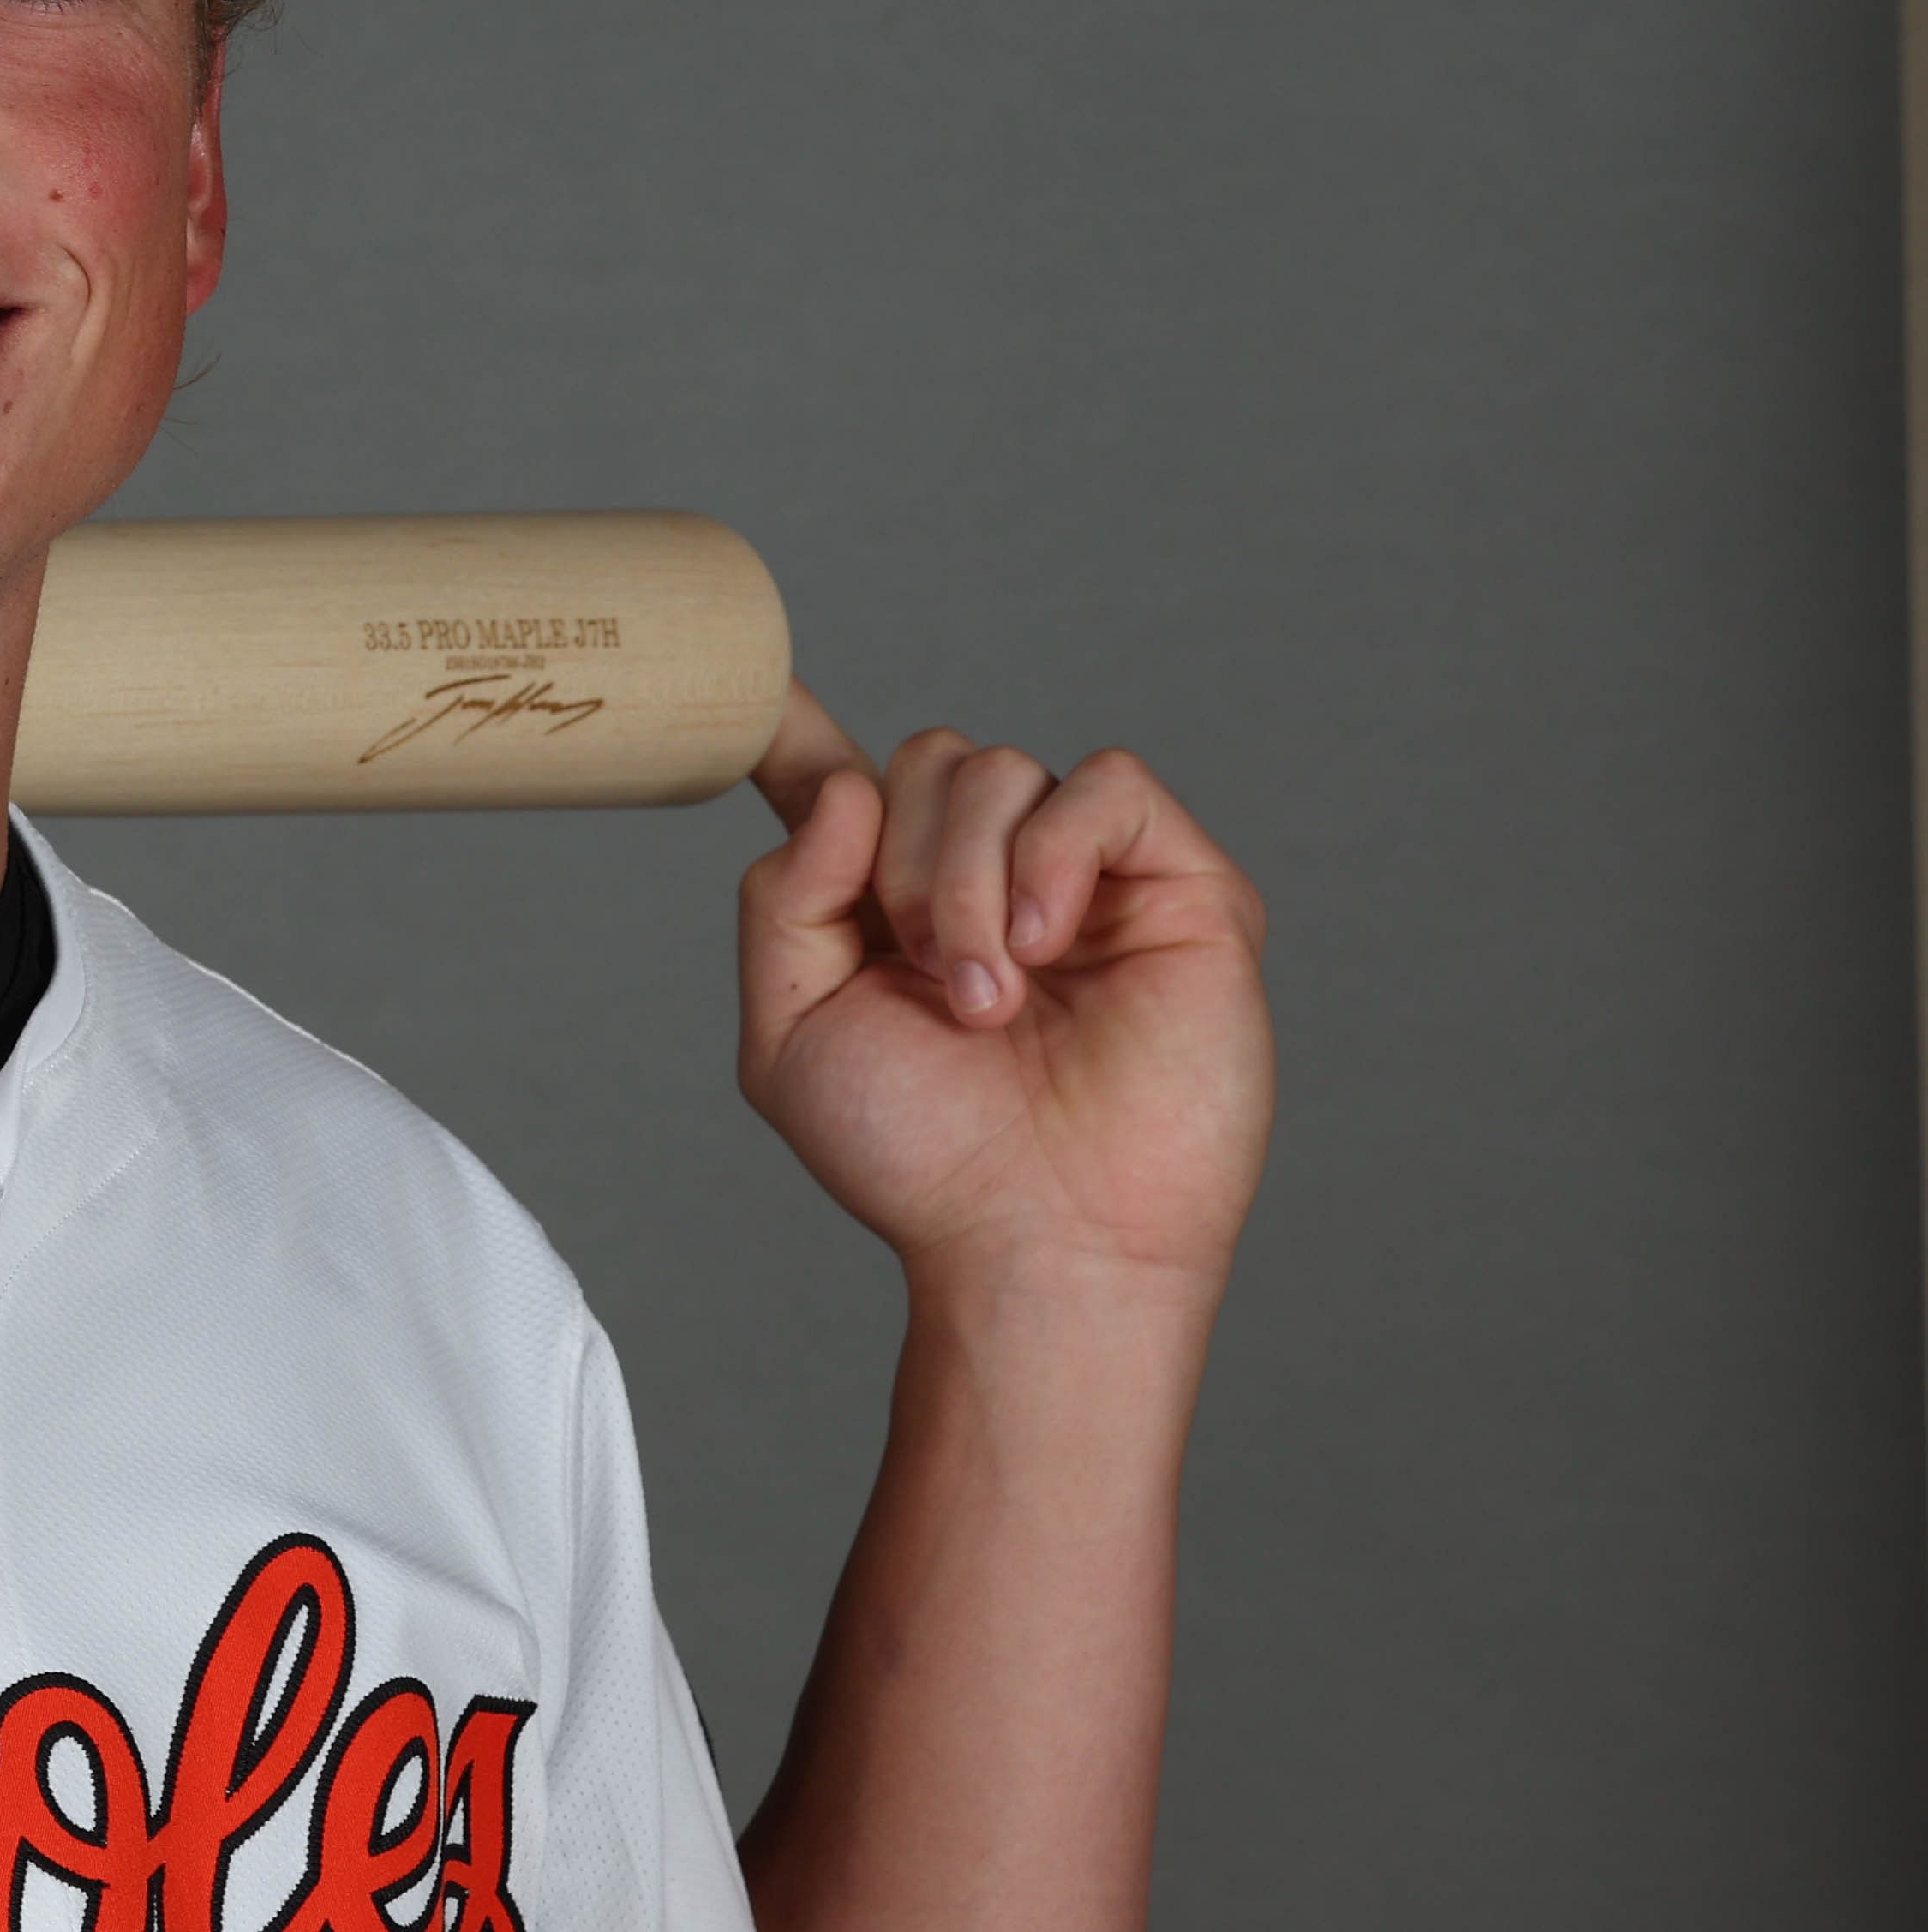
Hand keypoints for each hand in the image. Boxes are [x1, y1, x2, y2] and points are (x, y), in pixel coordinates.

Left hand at [736, 685, 1271, 1299]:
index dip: (794, 731)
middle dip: (900, 862)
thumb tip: (845, 786)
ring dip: (965, 881)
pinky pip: (1106, 787)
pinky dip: (1055, 854)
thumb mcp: (793, 1033)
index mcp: (891, 907)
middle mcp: (992, 879)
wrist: (1036, 1240)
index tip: (750, 691)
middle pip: (925, 759)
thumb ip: (786, 900)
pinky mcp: (1181, 888)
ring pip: (1000, 767)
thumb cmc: (922, 1159)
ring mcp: (1087, 880)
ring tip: (985, 997)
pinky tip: (1044, 947)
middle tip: (925, 975)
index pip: (842, 785)